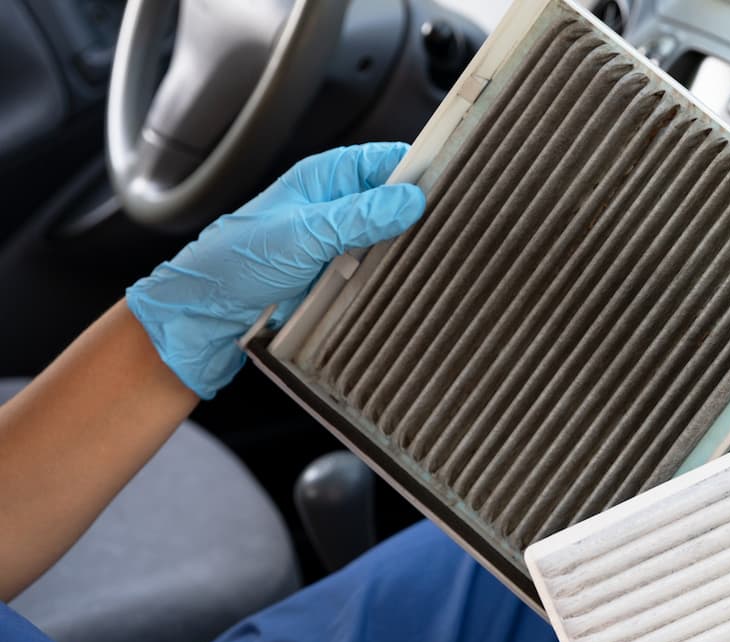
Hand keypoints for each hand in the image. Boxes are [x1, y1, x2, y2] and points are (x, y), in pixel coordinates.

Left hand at [125, 142, 424, 397]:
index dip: (420, 170)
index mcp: (324, 178)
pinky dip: (392, 278)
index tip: (452, 188)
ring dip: (405, 251)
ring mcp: (339, 243)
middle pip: (396, 202)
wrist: (202, 317)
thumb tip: (413, 200)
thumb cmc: (234, 265)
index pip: (388, 160)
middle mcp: (335, 206)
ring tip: (427, 262)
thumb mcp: (304, 235)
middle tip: (444, 232)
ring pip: (392, 239)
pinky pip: (379, 271)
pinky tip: (403, 286)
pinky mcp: (339, 277)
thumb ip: (360, 216)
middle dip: (419, 215)